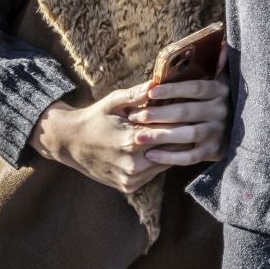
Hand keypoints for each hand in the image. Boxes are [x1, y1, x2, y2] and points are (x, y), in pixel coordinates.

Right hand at [31, 77, 230, 192]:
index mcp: (131, 141)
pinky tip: (167, 147)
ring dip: (174, 149)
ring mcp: (130, 179)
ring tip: (188, 132)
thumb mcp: (114, 101)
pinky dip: (160, 161)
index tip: (197, 109)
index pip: (169, 131)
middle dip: (183, 134)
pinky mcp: (128, 187)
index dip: (183, 119)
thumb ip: (138, 94)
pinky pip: (154, 173)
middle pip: (171, 149)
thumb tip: (159, 82)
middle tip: (200, 120)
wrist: (69, 144)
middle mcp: (132, 164)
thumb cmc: (95, 117)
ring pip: (165, 163)